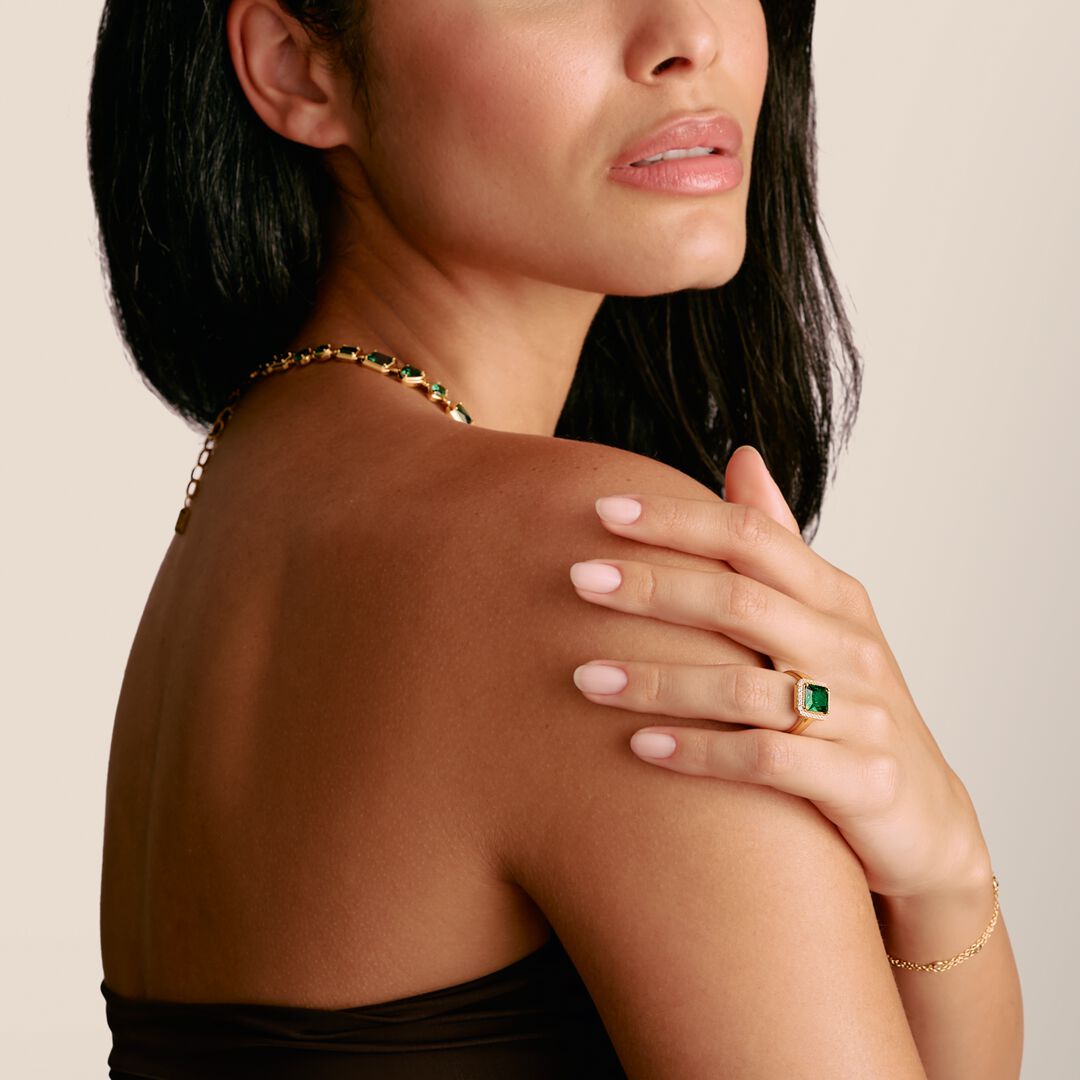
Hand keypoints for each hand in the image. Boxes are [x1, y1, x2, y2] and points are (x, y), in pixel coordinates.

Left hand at [569, 445, 991, 900]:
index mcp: (836, 597)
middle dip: (654, 586)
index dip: (678, 519)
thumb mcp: (823, 620)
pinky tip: (640, 747)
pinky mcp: (861, 781)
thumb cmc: (850, 706)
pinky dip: (698, 753)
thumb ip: (778, 546)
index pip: (752, 536)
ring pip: (742, 686)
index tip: (603, 509)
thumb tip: (741, 458)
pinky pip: (765, 760)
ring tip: (585, 676)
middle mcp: (848, 645)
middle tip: (578, 579)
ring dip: (656, 680)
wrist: (924, 817)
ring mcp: (860, 714)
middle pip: (741, 600)